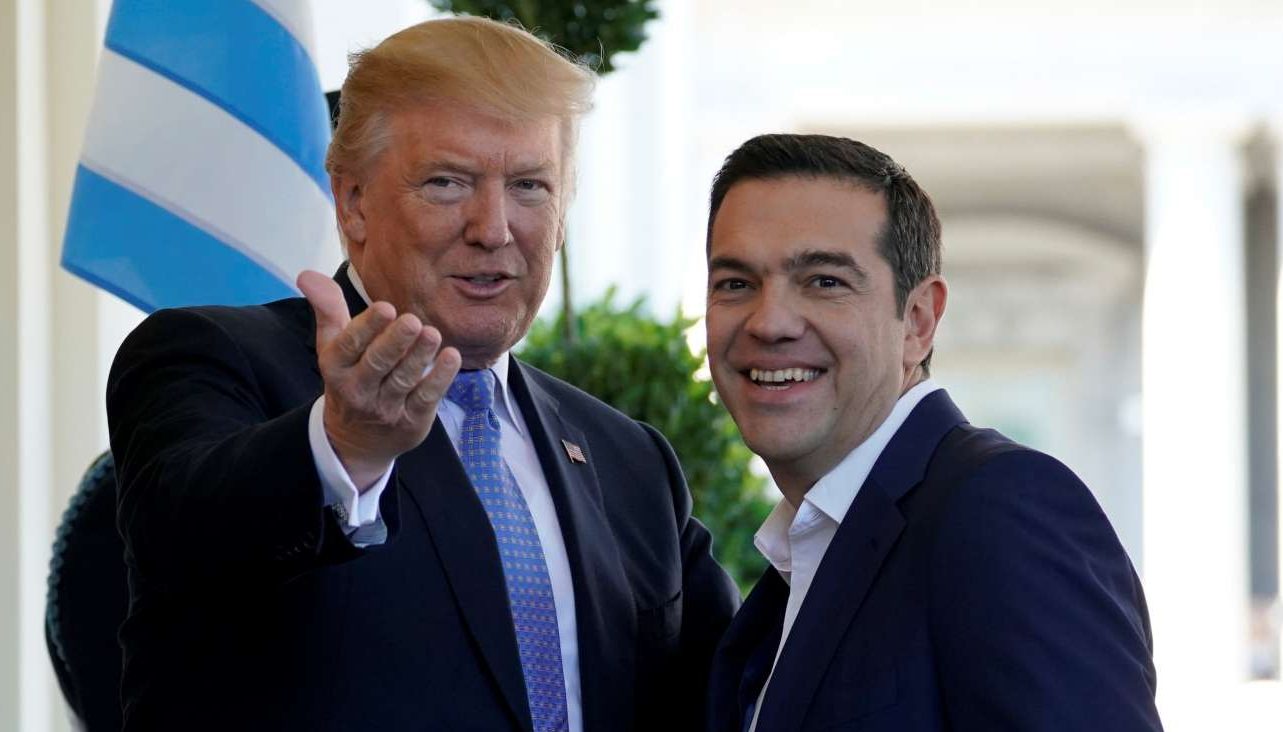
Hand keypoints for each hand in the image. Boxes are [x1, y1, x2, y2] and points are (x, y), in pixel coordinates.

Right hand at [298, 270, 460, 490]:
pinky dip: (440, 378)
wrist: (356, 441)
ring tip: (433, 334)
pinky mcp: (411, 421)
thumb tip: (306, 273)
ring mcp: (385, 408)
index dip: (368, 327)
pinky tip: (451, 357)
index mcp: (336, 367)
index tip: (387, 307)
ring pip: (404, 380)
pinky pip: (426, 398)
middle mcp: (358, 389)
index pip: (349, 345)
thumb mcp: (331, 346)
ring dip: (420, 357)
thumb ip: (327, 308)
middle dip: (395, 342)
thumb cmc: (349, 378)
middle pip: (377, 363)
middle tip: (413, 321)